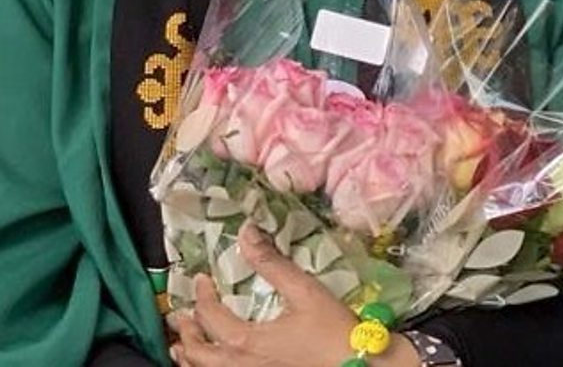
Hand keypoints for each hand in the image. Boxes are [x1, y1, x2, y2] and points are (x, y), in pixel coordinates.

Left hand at [168, 225, 420, 366]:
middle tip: (182, 315)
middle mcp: (240, 364)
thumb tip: (247, 232)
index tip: (202, 278)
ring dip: (189, 357)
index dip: (202, 295)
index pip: (210, 316)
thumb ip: (272, 262)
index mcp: (246, 340)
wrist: (358, 364)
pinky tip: (213, 363)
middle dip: (186, 332)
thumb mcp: (305, 291)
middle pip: (197, 353)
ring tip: (182, 346)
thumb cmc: (332, 330)